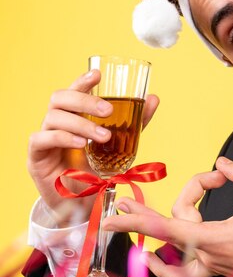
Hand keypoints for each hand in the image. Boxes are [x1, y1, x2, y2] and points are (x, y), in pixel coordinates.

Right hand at [27, 70, 158, 225]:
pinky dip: (63, 138)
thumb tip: (153, 98)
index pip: (73, 90)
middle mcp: (56, 122)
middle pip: (60, 98)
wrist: (81, 203)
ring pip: (54, 117)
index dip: (83, 80)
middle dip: (85, 101)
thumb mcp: (119, 144)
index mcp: (73, 115)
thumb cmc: (96, 169)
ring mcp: (43, 137)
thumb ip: (134, 122)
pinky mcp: (35, 156)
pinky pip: (42, 139)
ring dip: (82, 124)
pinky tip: (81, 145)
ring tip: (103, 137)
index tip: (98, 74)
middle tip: (109, 111)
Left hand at [104, 157, 232, 276]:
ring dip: (153, 232)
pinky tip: (153, 260)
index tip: (121, 212)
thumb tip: (223, 165)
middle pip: (169, 230)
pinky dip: (165, 267)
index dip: (137, 221)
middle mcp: (206, 254)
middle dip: (141, 218)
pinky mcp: (216, 269)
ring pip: (173, 247)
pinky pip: (183, 274)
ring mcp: (209, 264)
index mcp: (214, 238)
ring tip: (134, 216)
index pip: (165, 228)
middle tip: (120, 206)